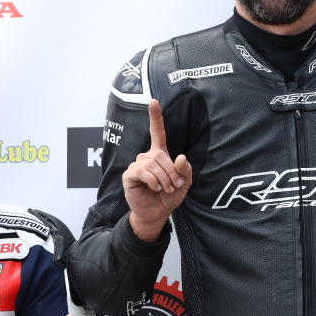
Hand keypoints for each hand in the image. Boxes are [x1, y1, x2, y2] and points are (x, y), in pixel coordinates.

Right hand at [124, 99, 191, 242]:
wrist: (156, 213)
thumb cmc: (169, 197)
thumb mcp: (184, 184)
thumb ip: (186, 170)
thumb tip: (181, 157)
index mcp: (160, 155)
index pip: (157, 132)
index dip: (155, 117)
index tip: (153, 102)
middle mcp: (146, 157)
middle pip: (160, 155)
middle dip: (171, 171)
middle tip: (175, 185)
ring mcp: (136, 165)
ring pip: (152, 163)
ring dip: (164, 178)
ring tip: (166, 189)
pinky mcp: (129, 175)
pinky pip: (142, 171)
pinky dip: (153, 180)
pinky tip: (155, 187)